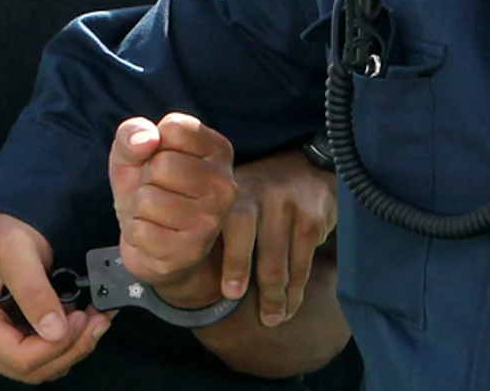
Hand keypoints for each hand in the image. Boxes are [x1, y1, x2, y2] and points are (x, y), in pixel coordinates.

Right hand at [0, 207, 109, 382]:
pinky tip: (79, 320)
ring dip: (72, 346)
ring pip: (39, 366)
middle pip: (31, 368)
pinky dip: (64, 342)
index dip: (59, 345)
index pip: (21, 358)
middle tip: (99, 320)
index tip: (83, 318)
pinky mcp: (4, 340)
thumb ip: (35, 292)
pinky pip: (38, 355)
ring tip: (94, 318)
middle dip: (72, 347)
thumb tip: (55, 331)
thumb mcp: (17, 253)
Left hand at [109, 113, 237, 307]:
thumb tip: (146, 140)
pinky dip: (136, 233)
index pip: (174, 128)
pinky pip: (141, 231)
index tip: (160, 158)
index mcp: (219, 151)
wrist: (152, 242)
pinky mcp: (192, 250)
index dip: (153, 144)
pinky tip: (153, 234)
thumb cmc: (149, 188)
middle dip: (145, 179)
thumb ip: (132, 133)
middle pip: (162, 165)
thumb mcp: (134, 153)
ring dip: (139, 208)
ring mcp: (212, 220)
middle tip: (157, 190)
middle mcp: (225, 184)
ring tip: (155, 213)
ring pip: (148, 199)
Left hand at [221, 150, 336, 327]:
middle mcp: (264, 196)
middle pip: (266, 252)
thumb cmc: (255, 197)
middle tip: (263, 320)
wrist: (303, 168)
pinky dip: (298, 288)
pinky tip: (291, 303)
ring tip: (273, 318)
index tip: (232, 293)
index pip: (236, 226)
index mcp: (235, 194)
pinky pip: (303, 261)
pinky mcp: (313, 218)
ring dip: (281, 297)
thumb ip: (208, 225)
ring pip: (285, 263)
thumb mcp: (230, 199)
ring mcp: (291, 207)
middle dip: (265, 291)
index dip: (235, 262)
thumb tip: (175, 265)